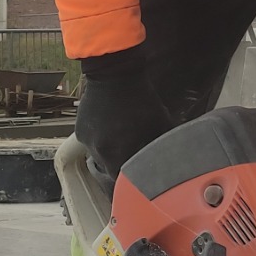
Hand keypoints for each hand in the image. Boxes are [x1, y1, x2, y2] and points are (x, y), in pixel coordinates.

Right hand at [75, 58, 172, 180]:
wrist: (114, 74)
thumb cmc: (139, 97)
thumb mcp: (160, 123)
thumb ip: (165, 146)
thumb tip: (175, 159)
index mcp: (117, 154)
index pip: (125, 180)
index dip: (134, 179)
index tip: (141, 176)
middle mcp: (99, 152)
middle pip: (111, 171)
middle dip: (123, 165)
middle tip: (134, 155)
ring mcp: (87, 142)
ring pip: (101, 158)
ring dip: (112, 153)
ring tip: (122, 138)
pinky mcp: (80, 132)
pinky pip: (92, 145)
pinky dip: (102, 141)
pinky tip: (112, 129)